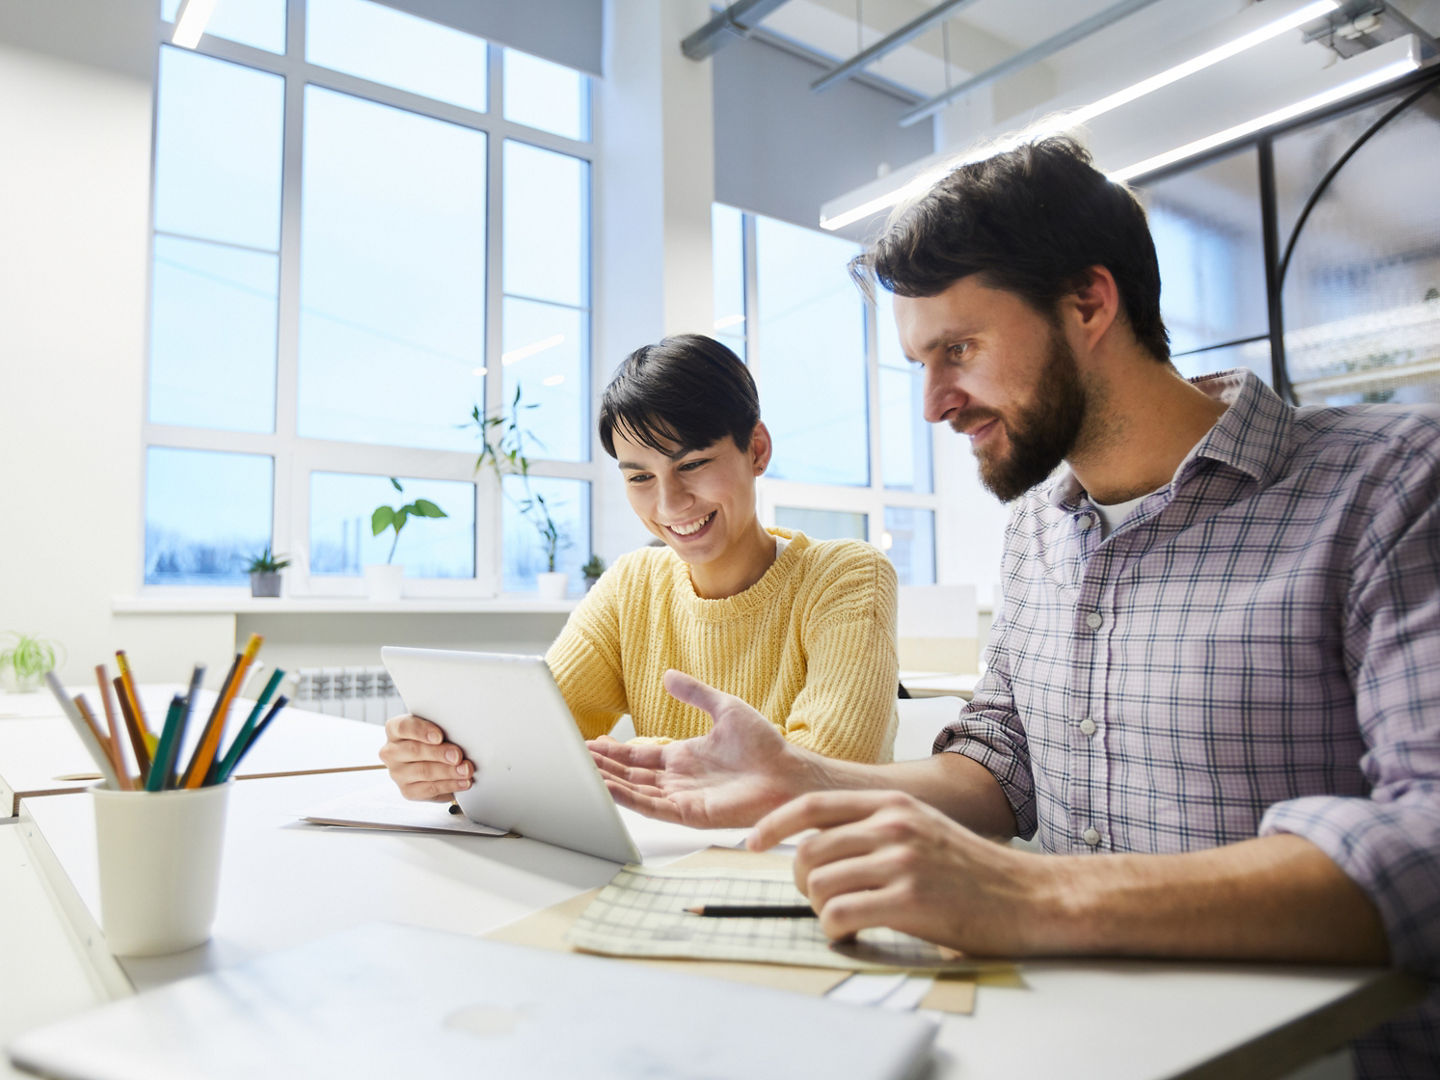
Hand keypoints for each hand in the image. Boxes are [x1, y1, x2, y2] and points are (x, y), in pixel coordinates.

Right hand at [379, 713, 474, 802]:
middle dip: (439, 753)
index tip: (439, 736)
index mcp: (395, 729)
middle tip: (458, 755)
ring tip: (466, 770)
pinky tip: (463, 782)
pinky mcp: (407, 791)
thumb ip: (442, 728)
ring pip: (423, 771)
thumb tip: (460, 735)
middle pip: (414, 750)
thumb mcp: (437, 728)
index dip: (421, 731)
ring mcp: (397, 773)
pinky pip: (429, 788)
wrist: (437, 763)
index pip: (402, 726)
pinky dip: (450, 785)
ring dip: (448, 771)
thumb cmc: (436, 740)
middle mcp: (391, 752)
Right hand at [587, 670, 824, 828]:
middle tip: (574, 756)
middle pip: (630, 775)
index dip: (614, 750)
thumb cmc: (766, 746)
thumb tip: (668, 675)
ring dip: (608, 782)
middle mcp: (679, 780)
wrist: (790, 772)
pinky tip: (608, 789)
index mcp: (684, 757)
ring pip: (635, 792)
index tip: (591, 742)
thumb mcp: (725, 708)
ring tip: (582, 771)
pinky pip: (652, 808)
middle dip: (603, 766)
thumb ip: (695, 693)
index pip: (639, 756)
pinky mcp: (690, 813)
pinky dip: (628, 799)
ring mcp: (683, 798)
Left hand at [749, 790, 1055, 954]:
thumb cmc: (971, 869)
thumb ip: (874, 827)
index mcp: (891, 804)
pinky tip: (853, 933)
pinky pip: (840, 914)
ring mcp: (901, 861)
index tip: (753, 842)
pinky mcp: (909, 899)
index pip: (812, 805)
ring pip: (819, 884)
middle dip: (801, 881)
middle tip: (819, 898)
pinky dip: (835, 929)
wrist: (1025, 895)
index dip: (774, 824)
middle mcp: (892, 825)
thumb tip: (819, 845)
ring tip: (843, 917)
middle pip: (808, 851)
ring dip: (820, 909)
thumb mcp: (920, 826)